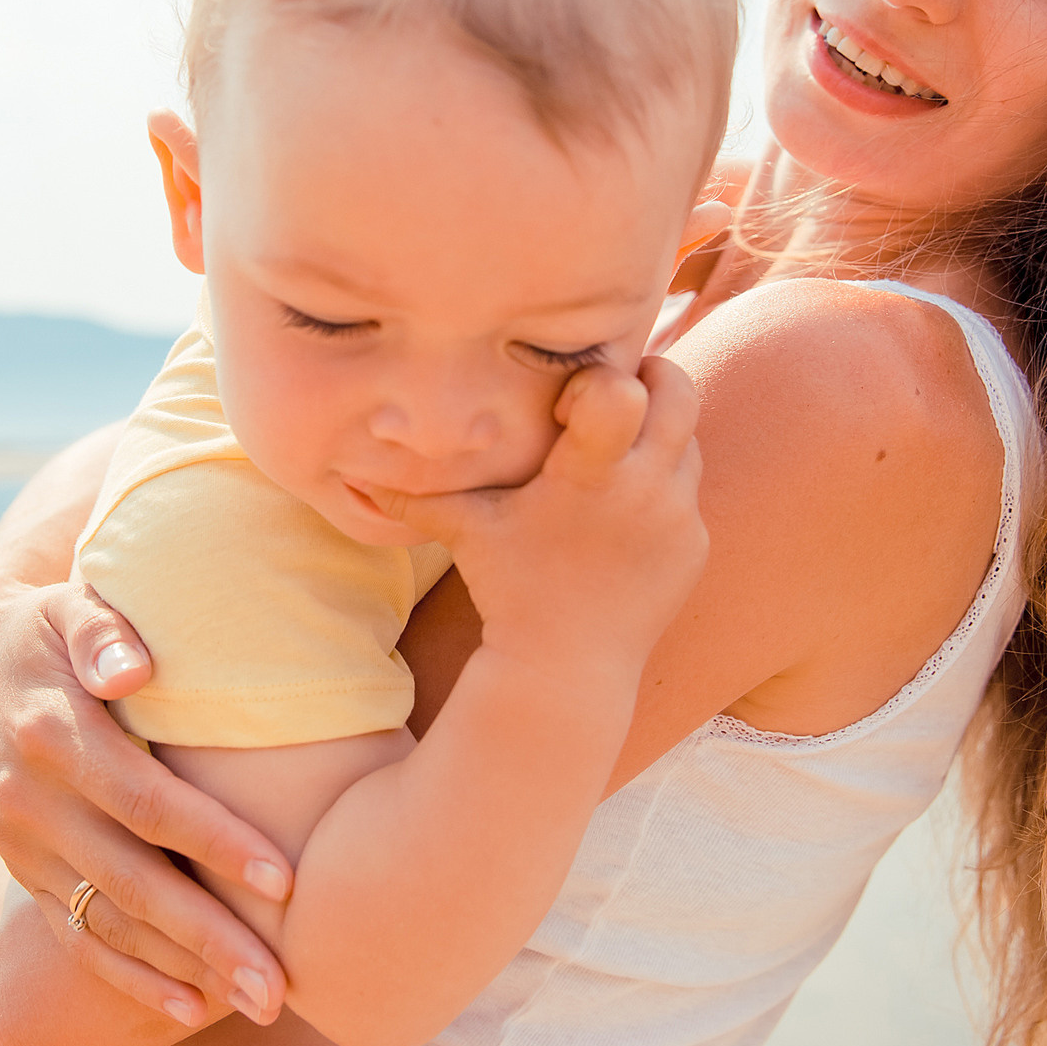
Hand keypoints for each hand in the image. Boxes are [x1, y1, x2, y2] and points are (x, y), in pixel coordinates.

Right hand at [0, 577, 293, 1026]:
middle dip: (210, 937)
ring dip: (184, 970)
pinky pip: (81, 938)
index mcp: (53, 736)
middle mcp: (32, 803)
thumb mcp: (73, 605)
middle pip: (133, 882)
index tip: (284, 879)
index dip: (214, 842)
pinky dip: (134, 978)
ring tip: (258, 1003)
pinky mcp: (25, 873)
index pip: (145, 802)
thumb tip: (131, 670)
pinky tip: (194, 1007)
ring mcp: (26, 846)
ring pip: (110, 923)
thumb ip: (103, 632)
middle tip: (279, 983)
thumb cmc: (56, 626)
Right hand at [363, 355, 706, 679]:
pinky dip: (662, 488)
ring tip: (612, 457)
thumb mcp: (466, 532)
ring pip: (688, 440)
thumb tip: (353, 473)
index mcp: (591, 473)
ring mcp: (678, 518)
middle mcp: (646, 489)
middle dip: (652, 379)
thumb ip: (417, 495)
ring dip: (657, 435)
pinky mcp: (693, 547)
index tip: (573, 400)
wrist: (565, 669)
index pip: (625, 391)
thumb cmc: (509, 590)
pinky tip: (621, 513)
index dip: (603, 376)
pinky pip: (688, 493)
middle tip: (613, 396)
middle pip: (680, 392)